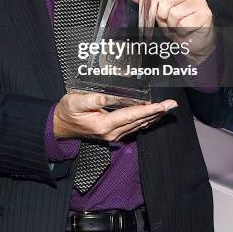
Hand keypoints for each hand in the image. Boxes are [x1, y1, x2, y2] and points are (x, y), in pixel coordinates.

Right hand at [53, 92, 176, 142]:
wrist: (60, 125)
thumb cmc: (67, 111)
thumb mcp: (76, 101)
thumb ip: (93, 99)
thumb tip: (109, 97)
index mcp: (104, 124)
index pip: (131, 115)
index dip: (148, 110)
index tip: (162, 105)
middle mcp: (112, 132)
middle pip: (139, 121)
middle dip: (157, 113)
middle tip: (172, 104)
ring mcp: (113, 135)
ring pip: (139, 125)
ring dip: (154, 117)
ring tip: (167, 108)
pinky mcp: (113, 133)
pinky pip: (133, 127)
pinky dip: (145, 120)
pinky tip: (152, 116)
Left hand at [124, 0, 215, 63]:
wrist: (191, 42)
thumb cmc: (174, 24)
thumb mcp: (155, 11)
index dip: (156, 1)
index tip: (159, 10)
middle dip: (163, 15)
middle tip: (168, 20)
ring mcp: (199, 0)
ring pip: (175, 13)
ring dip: (172, 24)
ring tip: (176, 25)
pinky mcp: (206, 14)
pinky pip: (185, 23)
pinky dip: (181, 31)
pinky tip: (185, 29)